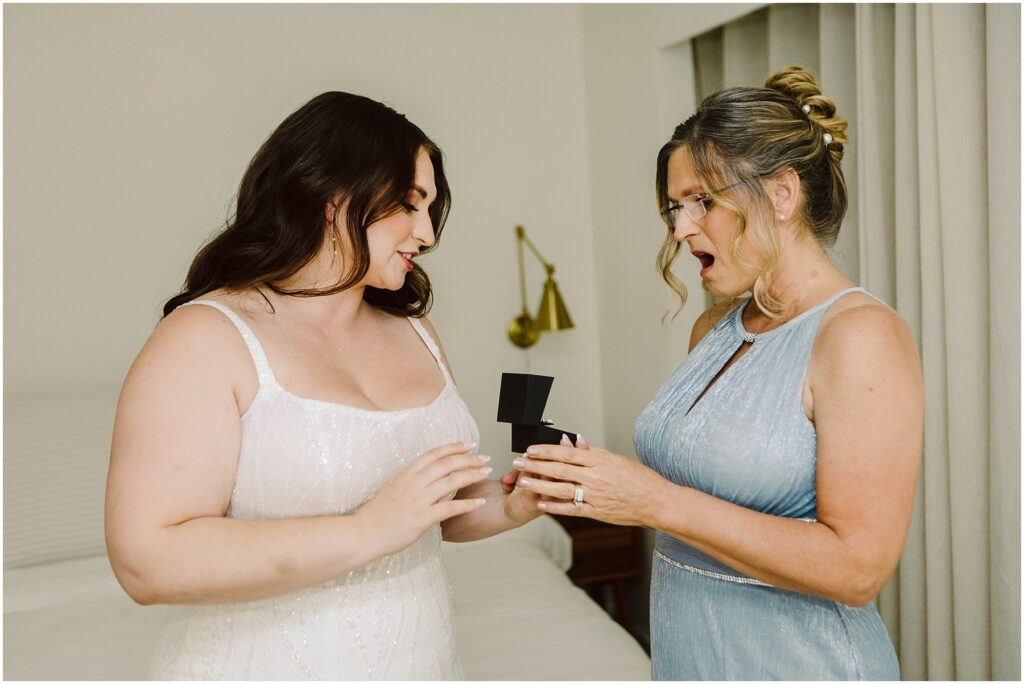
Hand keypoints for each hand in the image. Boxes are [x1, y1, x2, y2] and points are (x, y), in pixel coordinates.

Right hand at [356, 442, 490, 555]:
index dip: (453, 447)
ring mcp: (418, 500)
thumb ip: (411, 480)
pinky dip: (467, 504)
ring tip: (486, 472)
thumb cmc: (378, 514)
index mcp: (407, 473)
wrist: (363, 533)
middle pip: (447, 464)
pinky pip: (450, 508)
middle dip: (469, 458)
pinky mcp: (422, 518)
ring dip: (472, 475)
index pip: (434, 454)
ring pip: (451, 481)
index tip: (469, 444)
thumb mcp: (394, 488)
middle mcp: (414, 483)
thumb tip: (427, 475)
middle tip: (485, 457)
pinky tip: (479, 502)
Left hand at [512, 435, 661, 526]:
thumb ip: (592, 451)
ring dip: (539, 485)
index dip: (546, 450)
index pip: (566, 453)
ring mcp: (596, 496)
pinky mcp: (597, 513)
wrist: (657, 502)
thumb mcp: (616, 459)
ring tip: (522, 480)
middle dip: (535, 465)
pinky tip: (540, 503)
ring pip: (561, 489)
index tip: (530, 449)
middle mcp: (596, 477)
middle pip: (559, 469)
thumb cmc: (640, 479)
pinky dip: (554, 507)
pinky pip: (571, 509)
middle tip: (518, 462)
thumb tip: (574, 440)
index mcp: (600, 461)